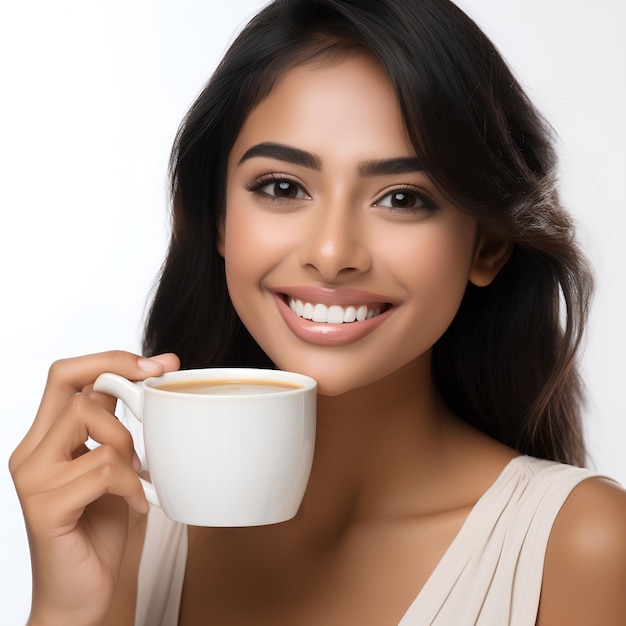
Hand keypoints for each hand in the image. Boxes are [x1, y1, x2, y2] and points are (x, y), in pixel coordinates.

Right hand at [9, 351, 179, 625]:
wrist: (86, 596)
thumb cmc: (103, 529)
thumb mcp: (115, 467)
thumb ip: (114, 429)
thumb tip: (143, 382)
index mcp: (47, 439)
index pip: (66, 375)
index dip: (112, 358)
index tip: (159, 364)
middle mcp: (31, 452)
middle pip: (69, 383)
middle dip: (121, 382)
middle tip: (156, 400)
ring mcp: (33, 479)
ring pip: (88, 420)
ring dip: (128, 444)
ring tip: (137, 477)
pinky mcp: (44, 508)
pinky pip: (102, 469)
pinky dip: (131, 484)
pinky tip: (136, 504)